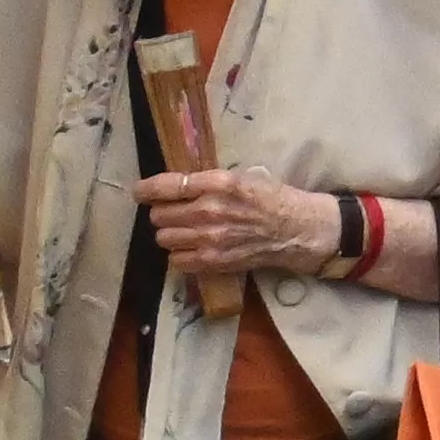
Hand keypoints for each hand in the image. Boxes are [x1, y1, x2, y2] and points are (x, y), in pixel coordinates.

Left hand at [139, 168, 335, 279]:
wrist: (299, 230)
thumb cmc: (273, 199)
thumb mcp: (243, 178)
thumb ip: (208, 183)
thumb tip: (175, 187)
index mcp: (218, 183)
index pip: (165, 186)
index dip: (146, 190)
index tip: (140, 192)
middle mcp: (209, 210)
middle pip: (159, 214)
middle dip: (163, 213)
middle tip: (176, 213)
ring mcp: (209, 238)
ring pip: (164, 237)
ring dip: (171, 234)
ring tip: (186, 231)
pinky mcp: (212, 260)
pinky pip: (176, 260)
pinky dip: (180, 254)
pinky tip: (194, 248)